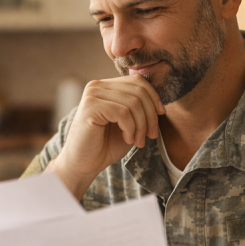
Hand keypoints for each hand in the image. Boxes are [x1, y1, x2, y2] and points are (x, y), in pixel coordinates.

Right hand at [48, 75, 163, 198]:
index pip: (137, 81)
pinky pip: (122, 113)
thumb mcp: (128, 123)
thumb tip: (160, 101)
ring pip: (133, 103)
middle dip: (150, 115)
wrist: (83, 164)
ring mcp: (92, 95)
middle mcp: (97, 86)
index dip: (154, 98)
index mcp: (106, 86)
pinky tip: (127, 139)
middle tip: (151, 135)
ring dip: (141, 125)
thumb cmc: (105, 145)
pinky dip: (131, 128)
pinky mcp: (90, 107)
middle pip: (138, 91)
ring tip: (138, 141)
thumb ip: (139, 108)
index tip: (161, 116)